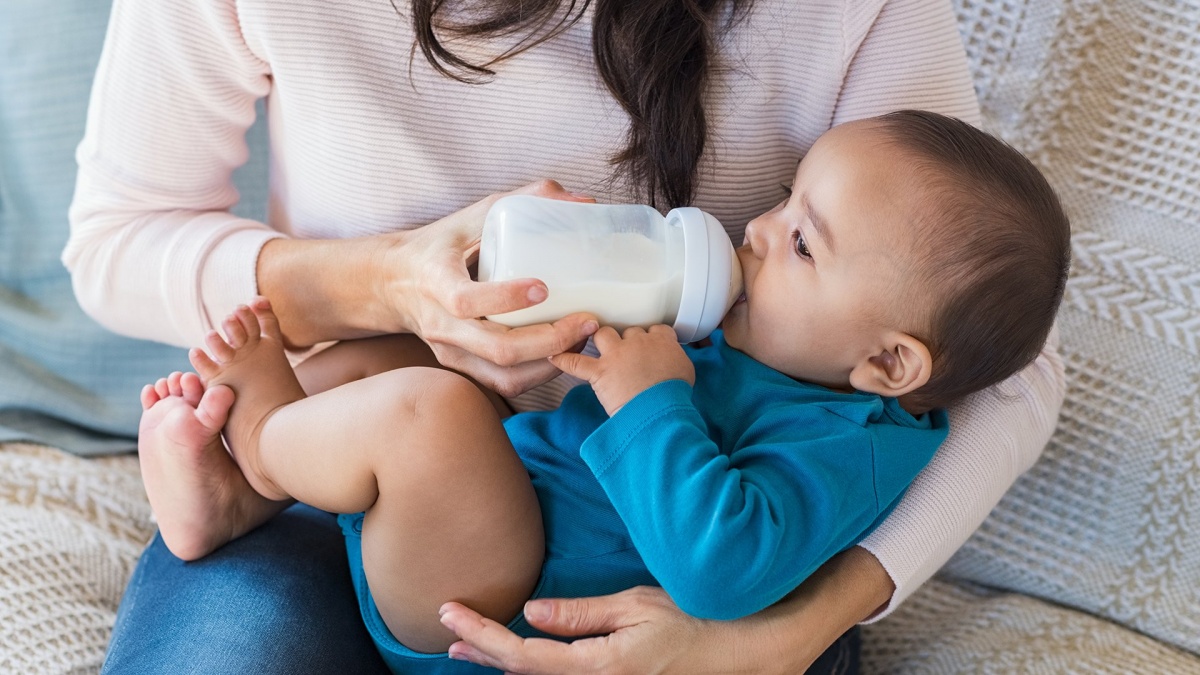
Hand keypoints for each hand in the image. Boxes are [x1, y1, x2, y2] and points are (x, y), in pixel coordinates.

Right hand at [382, 180, 600, 396]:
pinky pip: (504, 383)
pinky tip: (563, 353)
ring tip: (582, 339)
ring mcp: (450, 351)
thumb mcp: (473, 214)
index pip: (466, 300)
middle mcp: (441, 324)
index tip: (544, 288)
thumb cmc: (441, 245)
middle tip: (587, 321)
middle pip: (498, 349)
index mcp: (436, 281)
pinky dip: (539, 374)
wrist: (394, 282)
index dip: (506, 298)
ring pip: (505, 375)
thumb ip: (525, 200)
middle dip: (550, 340)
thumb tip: (583, 200)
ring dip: (551, 363)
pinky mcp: (461, 367)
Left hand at [439, 587, 725, 674]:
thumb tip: (532, 612)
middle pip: (522, 674)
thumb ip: (581, 615)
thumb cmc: (695, 621)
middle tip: (446, 630)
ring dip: (500, 662)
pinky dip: (530, 667)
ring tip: (467, 648)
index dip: (482, 635)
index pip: (523, 655)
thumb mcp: (636, 606)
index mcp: (599, 666)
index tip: (450, 614)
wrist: (742, 652)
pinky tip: (517, 658)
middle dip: (481, 651)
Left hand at [549, 325, 693, 414]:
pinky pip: (575, 362)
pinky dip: (564, 360)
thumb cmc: (675, 395)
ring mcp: (616, 355)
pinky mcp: (600, 372)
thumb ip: (676, 359)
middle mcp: (637, 342)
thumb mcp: (686, 371)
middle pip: (628, 331)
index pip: (655, 329)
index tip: (649, 345)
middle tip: (627, 354)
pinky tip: (555, 357)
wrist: (660, 409)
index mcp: (661, 340)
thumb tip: (671, 362)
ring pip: (603, 334)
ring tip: (599, 346)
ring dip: (600, 339)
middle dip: (627, 341)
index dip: (650, 337)